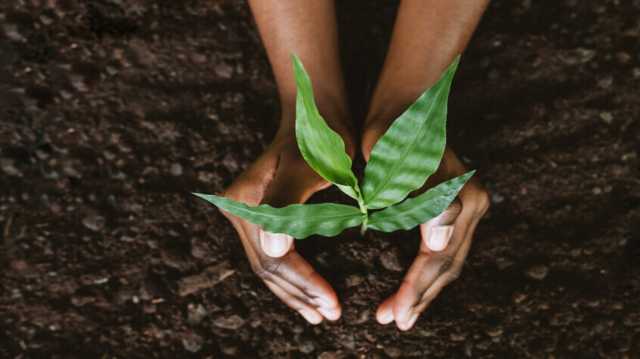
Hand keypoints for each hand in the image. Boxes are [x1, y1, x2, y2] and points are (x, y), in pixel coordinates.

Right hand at [221, 134, 349, 323]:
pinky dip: (290, 278)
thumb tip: (275, 248)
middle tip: (330, 315)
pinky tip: (306, 294)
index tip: (332, 303)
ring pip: (267, 266)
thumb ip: (288, 202)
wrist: (314, 115)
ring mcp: (243, 213)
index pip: (275, 257)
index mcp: (246, 200)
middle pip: (267, 266)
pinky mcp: (255, 216)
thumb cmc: (320, 138)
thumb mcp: (310, 166)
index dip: (304, 283)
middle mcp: (237, 209)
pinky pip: (270, 255)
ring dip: (294, 293)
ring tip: (319, 314)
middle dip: (300, 294)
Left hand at [363, 129, 489, 329]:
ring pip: (449, 260)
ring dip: (425, 289)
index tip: (391, 315)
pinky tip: (412, 284)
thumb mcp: (399, 162)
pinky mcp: (458, 204)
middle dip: (419, 296)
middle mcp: (473, 205)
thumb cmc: (394, 131)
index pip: (436, 258)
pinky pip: (446, 248)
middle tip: (392, 321)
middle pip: (447, 265)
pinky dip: (428, 271)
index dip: (413, 289)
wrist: (406, 101)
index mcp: (462, 199)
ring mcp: (469, 205)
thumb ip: (424, 202)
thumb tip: (438, 247)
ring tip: (400, 312)